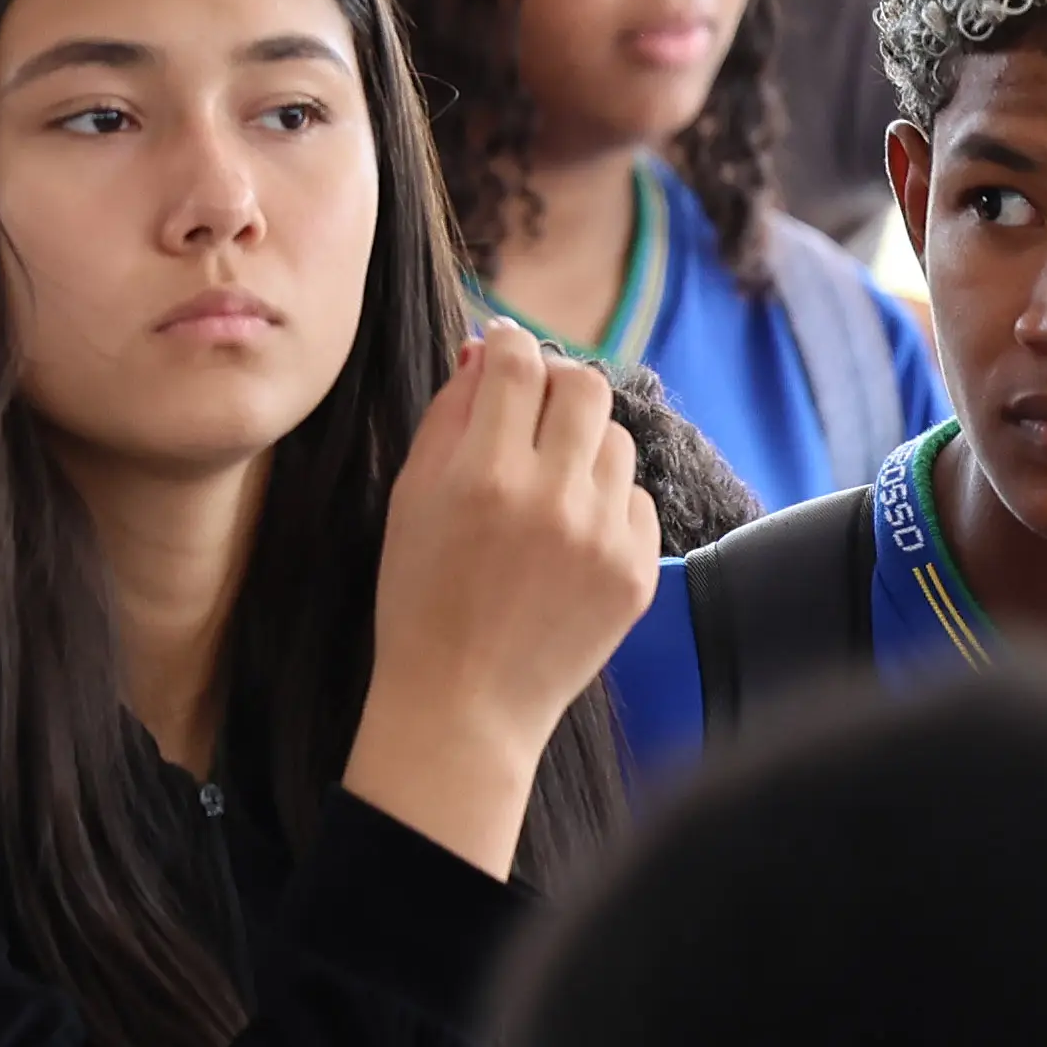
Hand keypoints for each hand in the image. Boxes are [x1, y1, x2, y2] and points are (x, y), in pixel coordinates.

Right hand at [349, 319, 661, 879]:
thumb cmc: (420, 598)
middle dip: (557, 381)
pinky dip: (604, 502)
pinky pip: (635, 499)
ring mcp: (603, 536)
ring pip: (616, 440)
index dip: (510, 343)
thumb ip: (449, 417)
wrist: (463, 703)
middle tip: (534, 405)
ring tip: (548, 482)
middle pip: (585, 386)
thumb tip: (487, 353)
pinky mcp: (636, 570)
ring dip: (582, 444)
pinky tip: (567, 534)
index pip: (519, 364)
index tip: (503, 347)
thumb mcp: (410, 499)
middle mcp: (552, 498)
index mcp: (484, 475)